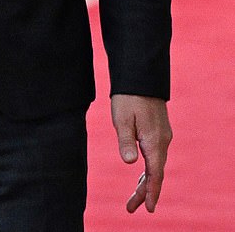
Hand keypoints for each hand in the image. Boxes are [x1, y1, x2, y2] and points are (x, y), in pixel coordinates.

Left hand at [111, 94, 171, 213]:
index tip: (147, 208)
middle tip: (131, 208)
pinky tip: (142, 174)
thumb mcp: (122, 118)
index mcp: (154, 140)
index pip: (155, 173)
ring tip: (134, 197)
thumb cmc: (129, 96)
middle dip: (144, 191)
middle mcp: (162, 140)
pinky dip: (149, 168)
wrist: (141, 76)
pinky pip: (156, 155)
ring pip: (156, 164)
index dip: (151, 192)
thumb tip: (129, 163)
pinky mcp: (159, 130)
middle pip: (155, 172)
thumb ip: (125, 141)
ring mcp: (162, 135)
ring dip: (146, 181)